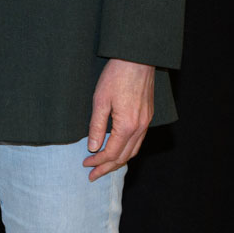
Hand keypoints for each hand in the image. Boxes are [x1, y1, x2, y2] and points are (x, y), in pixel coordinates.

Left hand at [83, 57, 154, 179]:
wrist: (137, 58)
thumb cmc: (116, 76)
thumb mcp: (100, 100)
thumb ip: (97, 126)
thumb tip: (93, 148)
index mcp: (128, 125)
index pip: (111, 153)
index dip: (97, 162)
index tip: (85, 165)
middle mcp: (140, 127)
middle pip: (124, 157)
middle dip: (107, 168)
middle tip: (93, 175)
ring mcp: (146, 122)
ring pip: (134, 150)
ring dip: (119, 161)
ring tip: (104, 166)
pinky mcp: (148, 115)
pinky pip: (139, 140)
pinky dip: (127, 150)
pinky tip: (119, 149)